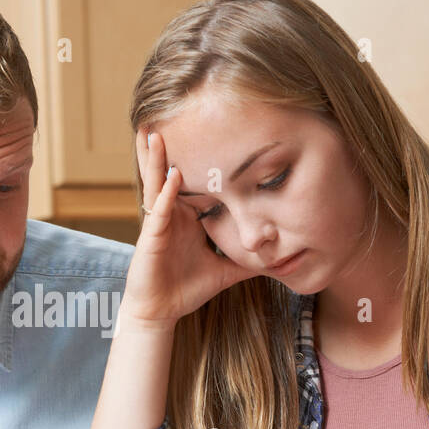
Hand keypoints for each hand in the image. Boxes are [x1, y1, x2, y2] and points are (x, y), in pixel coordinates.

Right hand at [119, 128, 254, 330]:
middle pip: (168, 173)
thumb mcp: (225, 271)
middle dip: (167, 147)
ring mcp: (158, 225)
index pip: (191, 181)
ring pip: (157, 184)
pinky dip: (167, 193)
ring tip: (157, 132)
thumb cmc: (184, 290)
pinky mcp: (151, 239)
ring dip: (157, 159)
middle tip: (170, 114)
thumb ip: (247, 260)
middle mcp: (169, 216)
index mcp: (184, 218)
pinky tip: (174, 175)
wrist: (160, 314)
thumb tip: (277, 257)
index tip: (208, 131)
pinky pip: (160, 212)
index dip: (198, 158)